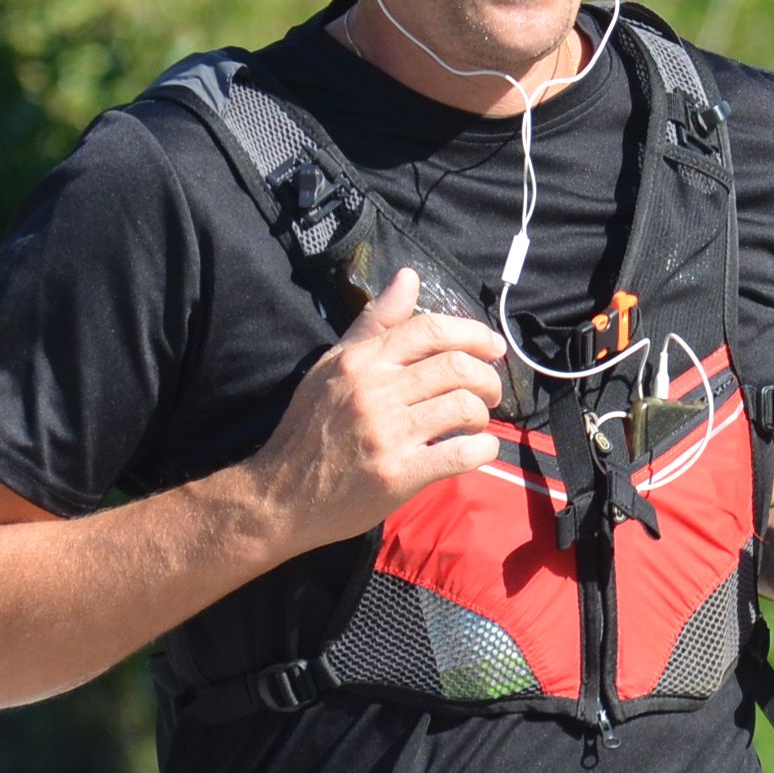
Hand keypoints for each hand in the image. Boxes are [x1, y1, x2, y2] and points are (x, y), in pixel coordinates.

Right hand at [246, 267, 509, 550]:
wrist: (280, 495)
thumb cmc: (309, 429)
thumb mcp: (332, 366)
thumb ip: (374, 322)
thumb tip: (409, 276)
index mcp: (360, 361)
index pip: (430, 330)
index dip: (473, 334)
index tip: (494, 348)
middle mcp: (374, 392)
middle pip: (457, 367)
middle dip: (488, 378)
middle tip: (490, 392)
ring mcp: (387, 434)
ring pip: (464, 407)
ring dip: (483, 414)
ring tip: (476, 423)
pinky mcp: (397, 475)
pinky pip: (460, 454)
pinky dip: (482, 449)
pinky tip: (478, 450)